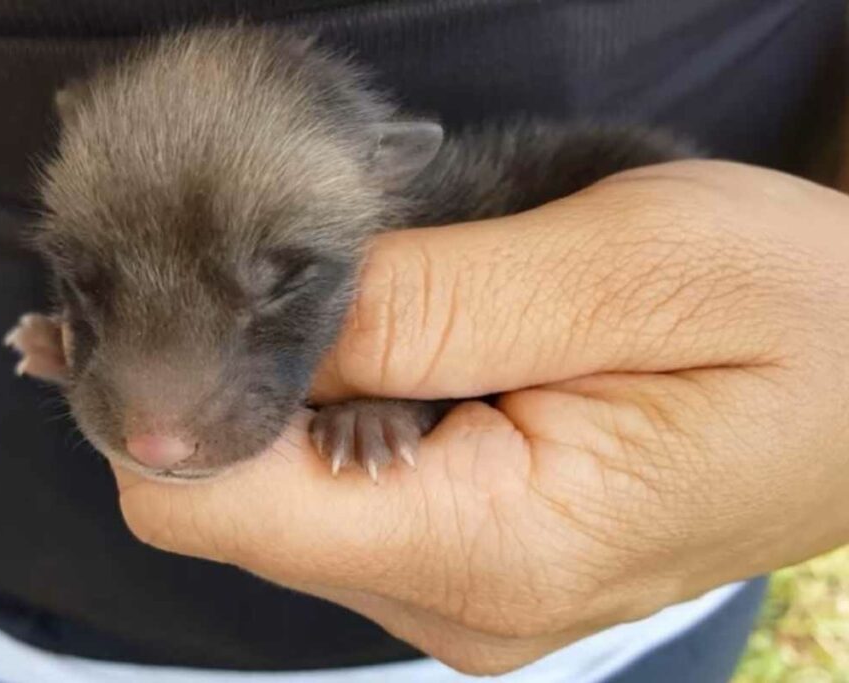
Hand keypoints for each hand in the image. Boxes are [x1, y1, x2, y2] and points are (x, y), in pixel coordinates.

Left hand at [113, 160, 848, 674]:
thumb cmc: (801, 318)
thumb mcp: (627, 272)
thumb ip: (431, 307)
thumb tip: (262, 323)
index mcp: (485, 548)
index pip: (215, 503)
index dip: (176, 389)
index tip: (183, 282)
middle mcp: (450, 598)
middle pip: (235, 496)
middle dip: (239, 370)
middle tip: (298, 253)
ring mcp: (453, 585)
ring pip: (283, 488)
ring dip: (300, 378)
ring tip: (381, 286)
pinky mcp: (464, 552)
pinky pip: (343, 483)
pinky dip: (340, 401)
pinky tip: (397, 335)